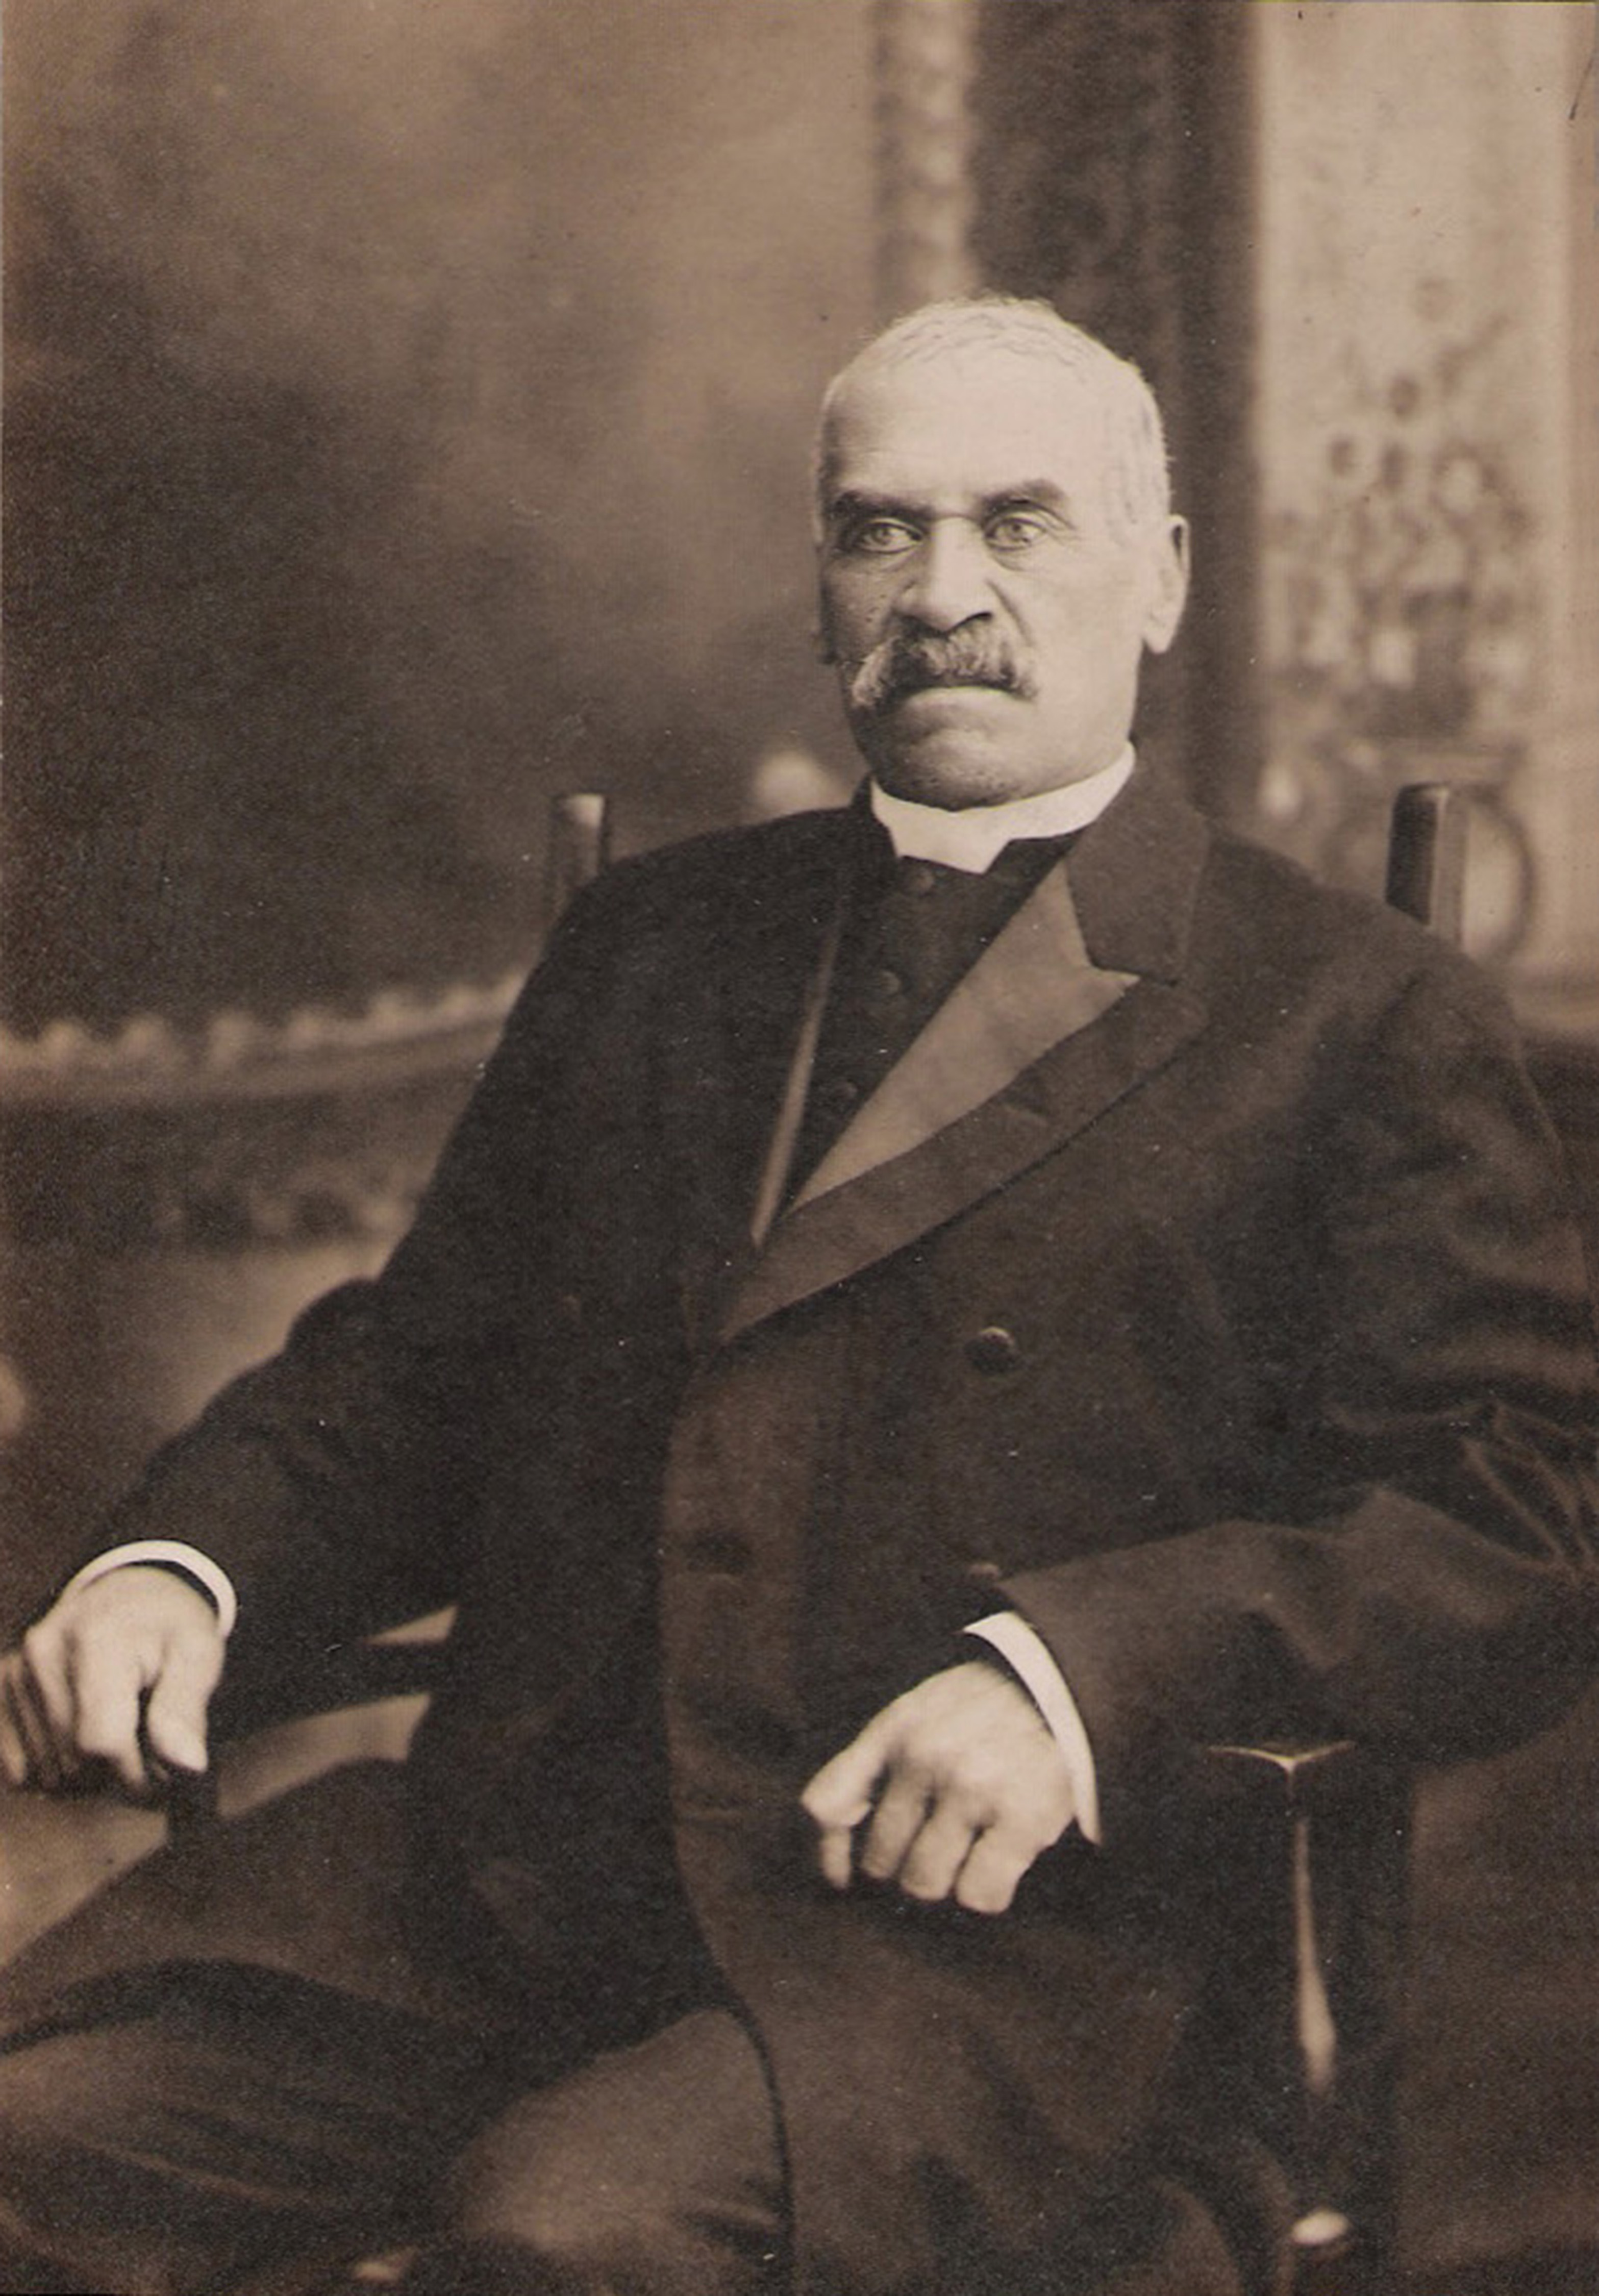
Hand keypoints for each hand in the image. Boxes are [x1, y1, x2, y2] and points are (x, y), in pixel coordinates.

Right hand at [0, 1566, 223, 1797]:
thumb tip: (188, 1766)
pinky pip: (18, 1769)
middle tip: (145, 1742)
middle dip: (117, 1772)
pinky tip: (81, 1739)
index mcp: (97, 1639)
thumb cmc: (169, 1629)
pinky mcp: (1, 1688)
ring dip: (86, 1774)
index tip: (163, 1760)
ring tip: (116, 1732)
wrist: (129, 1595)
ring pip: (47, 1772)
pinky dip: (54, 1768)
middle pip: (75, 1763)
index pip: (103, 1744)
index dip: (139, 1771)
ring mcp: (16, 1671)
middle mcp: (44, 1652)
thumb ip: (186, 1710)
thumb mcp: (198, 1655)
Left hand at [800, 1660, 1074, 1914]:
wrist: (1060, 1686)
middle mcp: (926, 1758)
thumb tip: (833, 1856)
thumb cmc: (979, 1712)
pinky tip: (1000, 1861)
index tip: (842, 1878)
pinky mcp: (1021, 1818)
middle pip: (882, 1860)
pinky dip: (987, 1891)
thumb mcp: (913, 1715)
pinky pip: (980, 1895)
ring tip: (970, 1852)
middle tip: (938, 1847)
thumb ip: (865, 1767)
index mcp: (895, 1732)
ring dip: (946, 1880)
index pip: (826, 1804)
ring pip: (926, 1884)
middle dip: (906, 1865)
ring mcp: (973, 1789)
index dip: (827, 1852)